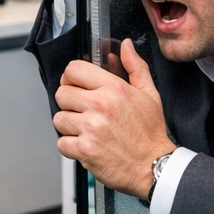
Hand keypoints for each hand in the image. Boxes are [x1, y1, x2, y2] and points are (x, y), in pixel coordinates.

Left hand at [53, 40, 173, 197]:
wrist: (154, 167)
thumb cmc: (150, 133)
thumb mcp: (149, 94)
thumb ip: (135, 67)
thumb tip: (125, 46)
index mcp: (113, 89)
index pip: (74, 69)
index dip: (71, 77)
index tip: (75, 86)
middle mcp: (100, 106)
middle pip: (62, 94)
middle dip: (69, 103)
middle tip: (83, 111)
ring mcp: (90, 128)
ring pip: (59, 119)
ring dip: (69, 126)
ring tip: (86, 130)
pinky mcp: (84, 150)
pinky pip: (61, 143)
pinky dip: (70, 147)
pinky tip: (86, 145)